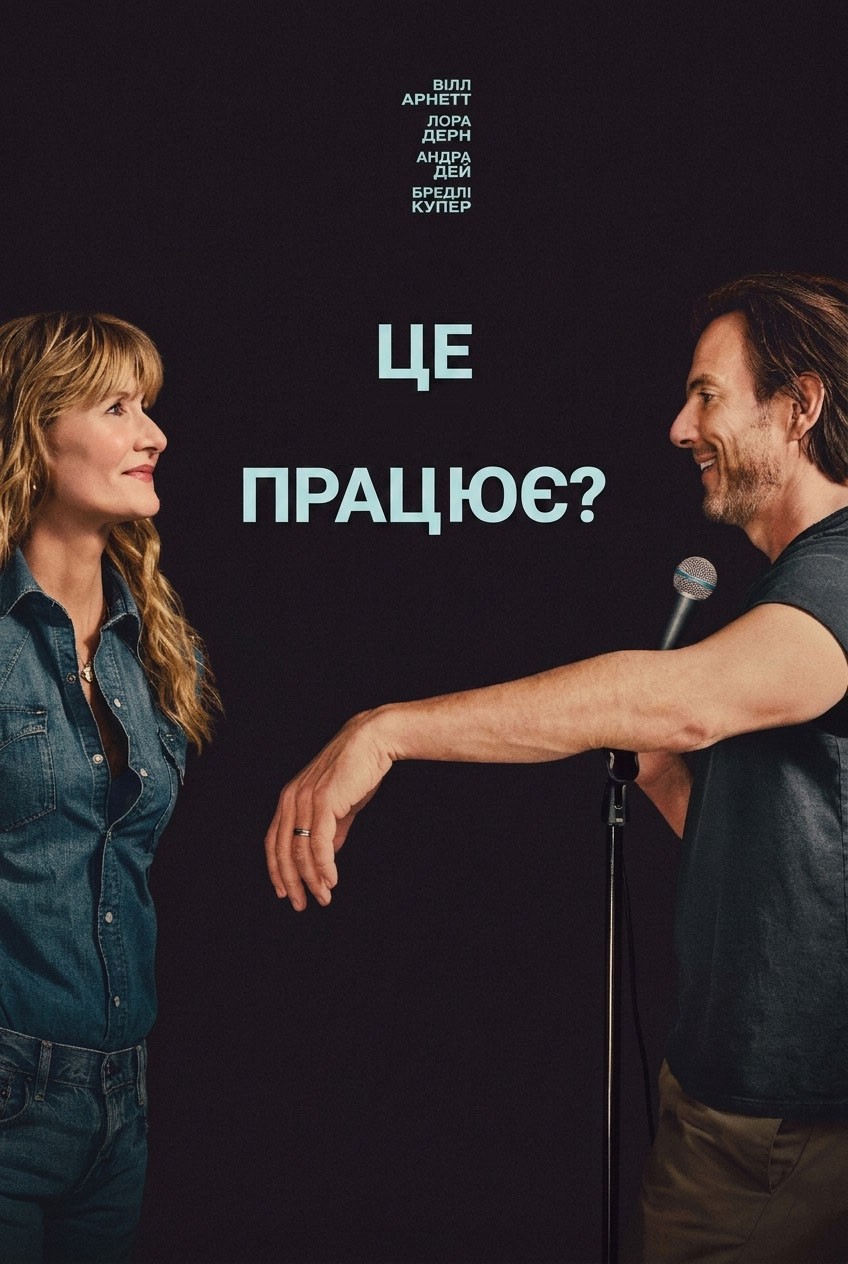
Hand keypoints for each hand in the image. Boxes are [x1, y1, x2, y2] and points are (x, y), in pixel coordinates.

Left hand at [264, 710, 393, 909]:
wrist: (372, 741)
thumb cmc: (357, 770)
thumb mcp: (338, 804)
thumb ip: (330, 829)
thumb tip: (327, 855)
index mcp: (290, 798)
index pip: (274, 841)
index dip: (277, 870)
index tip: (284, 892)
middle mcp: (291, 799)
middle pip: (282, 851)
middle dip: (291, 882)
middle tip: (301, 904)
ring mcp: (306, 800)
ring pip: (300, 851)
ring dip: (311, 879)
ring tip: (323, 897)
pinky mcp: (324, 802)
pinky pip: (319, 843)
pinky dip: (324, 866)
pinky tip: (331, 881)